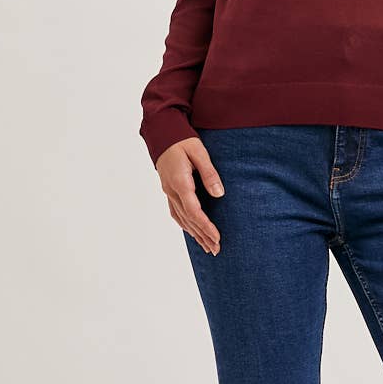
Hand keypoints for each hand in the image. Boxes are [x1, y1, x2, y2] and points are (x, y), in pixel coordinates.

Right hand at [155, 137, 223, 254]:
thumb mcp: (199, 153)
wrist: (163, 133)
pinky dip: (185, 225)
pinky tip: (192, 232)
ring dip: (195, 234)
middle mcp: (172, 190)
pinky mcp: (168, 190)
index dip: (205, 226)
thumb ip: (209, 174)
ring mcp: (168, 191)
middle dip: (203, 236)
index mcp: (180, 182)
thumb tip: (219, 194)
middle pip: (188, 219)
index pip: (193, 211)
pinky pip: (176, 212)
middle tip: (217, 250)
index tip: (217, 237)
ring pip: (181, 218)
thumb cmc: (183, 140)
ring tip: (208, 247)